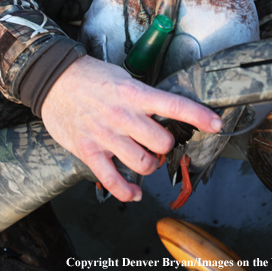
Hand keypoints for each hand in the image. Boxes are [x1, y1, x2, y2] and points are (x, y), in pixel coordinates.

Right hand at [41, 55, 221, 201]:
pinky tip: (134, 193)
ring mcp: (106, 135)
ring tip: (144, 158)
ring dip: (149, 165)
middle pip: (163, 142)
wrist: (54, 79)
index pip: (174, 106)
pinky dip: (127, 192)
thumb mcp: (124, 78)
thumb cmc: (91, 77)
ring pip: (143, 164)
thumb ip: (144, 97)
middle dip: (166, 145)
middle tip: (159, 141)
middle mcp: (123, 116)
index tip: (217, 124)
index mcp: (135, 94)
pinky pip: (113, 181)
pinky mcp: (89, 151)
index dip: (199, 116)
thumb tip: (164, 112)